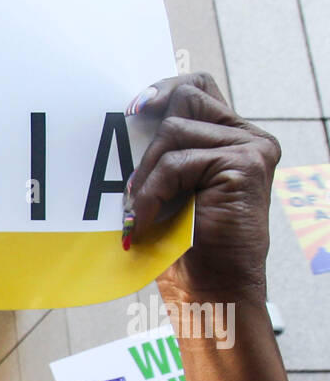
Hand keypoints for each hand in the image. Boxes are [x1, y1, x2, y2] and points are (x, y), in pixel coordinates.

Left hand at [125, 73, 280, 305]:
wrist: (210, 290)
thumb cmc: (184, 248)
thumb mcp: (167, 190)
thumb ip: (162, 154)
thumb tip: (129, 118)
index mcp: (231, 139)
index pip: (197, 89)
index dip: (163, 90)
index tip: (132, 108)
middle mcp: (247, 137)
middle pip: (188, 96)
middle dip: (149, 140)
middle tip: (133, 185)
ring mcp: (251, 148)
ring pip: (175, 130)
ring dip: (147, 174)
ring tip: (140, 213)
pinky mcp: (245, 164)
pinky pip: (177, 162)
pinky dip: (151, 193)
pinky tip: (145, 221)